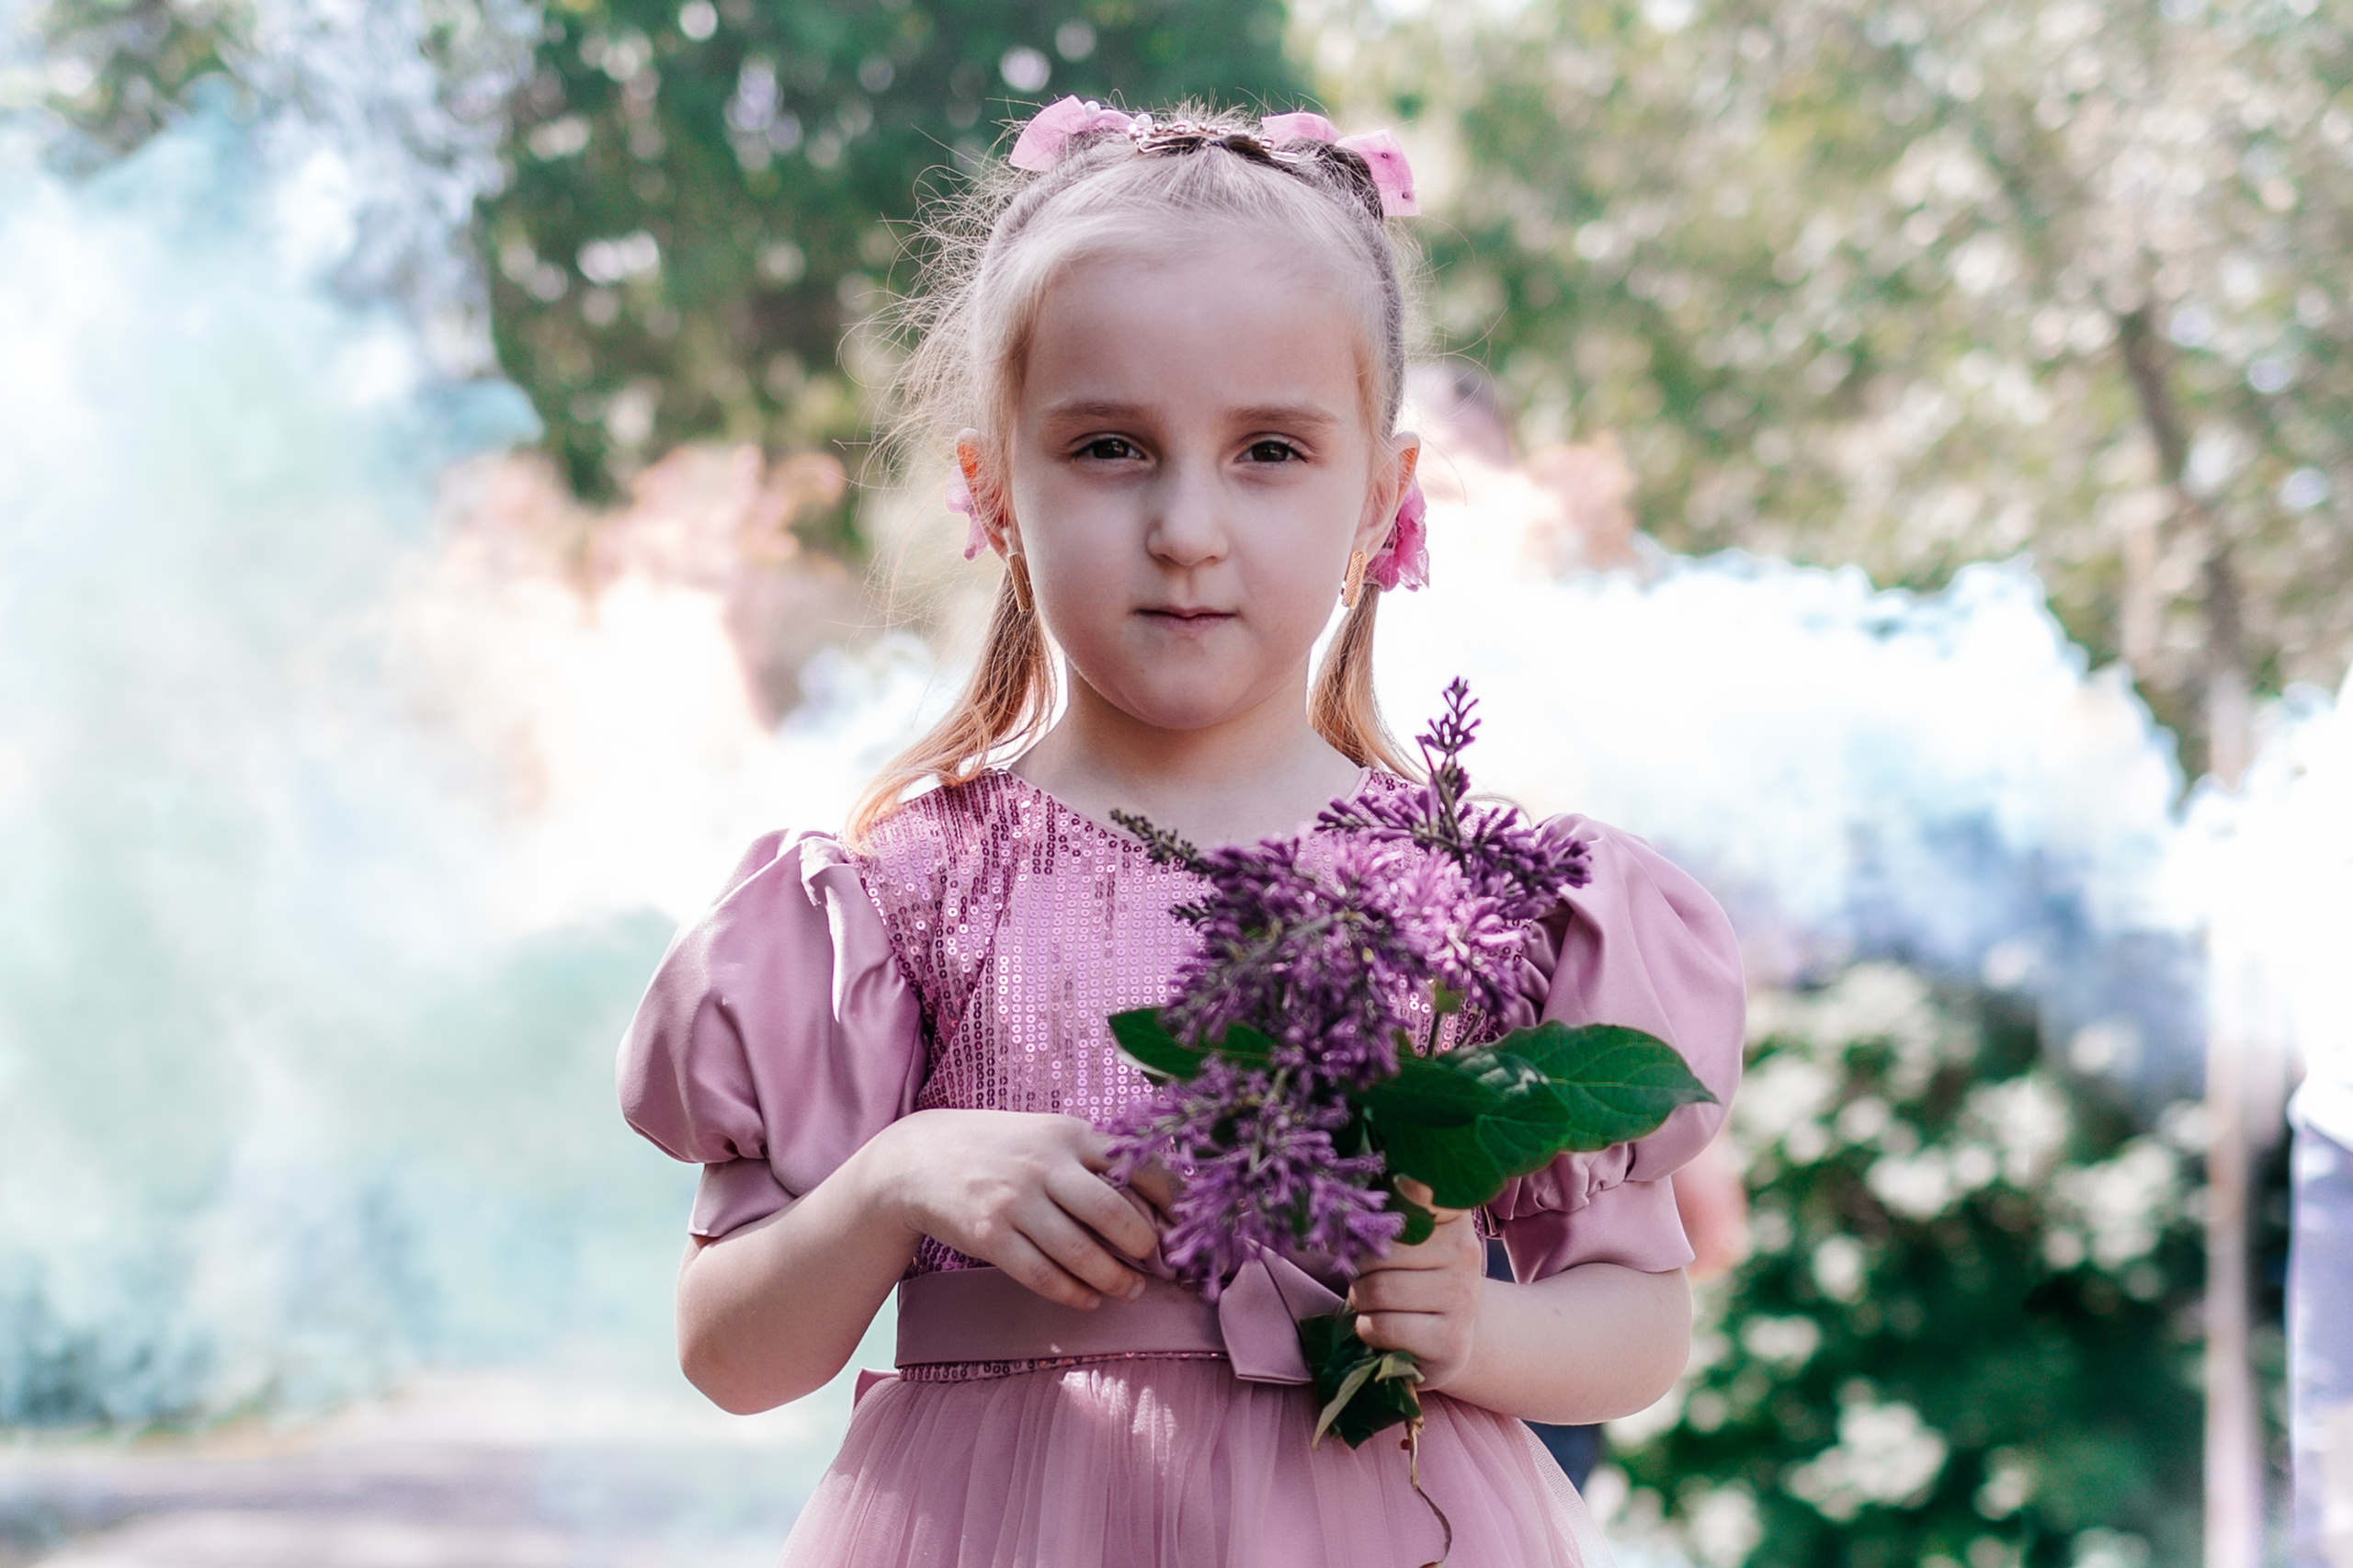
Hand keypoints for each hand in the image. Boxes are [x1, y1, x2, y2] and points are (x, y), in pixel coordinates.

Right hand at [871, 1109, 1162, 1309]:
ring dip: (1114, 1280)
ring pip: (1081, 1253)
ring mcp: (1015, 1200)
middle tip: (1156, 1262)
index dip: (1173, 1201)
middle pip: (1114, 1213)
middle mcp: (1046, 1164)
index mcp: (1071, 1133)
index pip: (1140, 1165)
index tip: (1189, 1227)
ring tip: (1129, 1290)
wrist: (919, 1157)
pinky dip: (1073, 1293)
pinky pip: (1042, 1275)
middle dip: (1144, 1246)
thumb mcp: (1049, 1135)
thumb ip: (1095, 1159)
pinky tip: (1087, 1299)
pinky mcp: (989, 1235)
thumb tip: (1159, 1201)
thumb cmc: (1001, 1149)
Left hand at [1347, 1180, 1485, 1391]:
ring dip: (1359, 1299)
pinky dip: (1367, 1328)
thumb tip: (1338, 1220)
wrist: (1449, 1334)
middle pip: (1381, 1251)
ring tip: (1369, 1301)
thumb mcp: (1404, 1241)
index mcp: (1453, 1217)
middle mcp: (1466, 1252)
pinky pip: (1385, 1327)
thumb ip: (1380, 1219)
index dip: (1383, 1206)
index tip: (1374, 1213)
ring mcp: (1463, 1298)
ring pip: (1379, 1290)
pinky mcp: (1451, 1341)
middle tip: (1362, 1276)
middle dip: (1357, 1268)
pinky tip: (1377, 1326)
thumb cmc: (1413, 1277)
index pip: (1414, 1193)